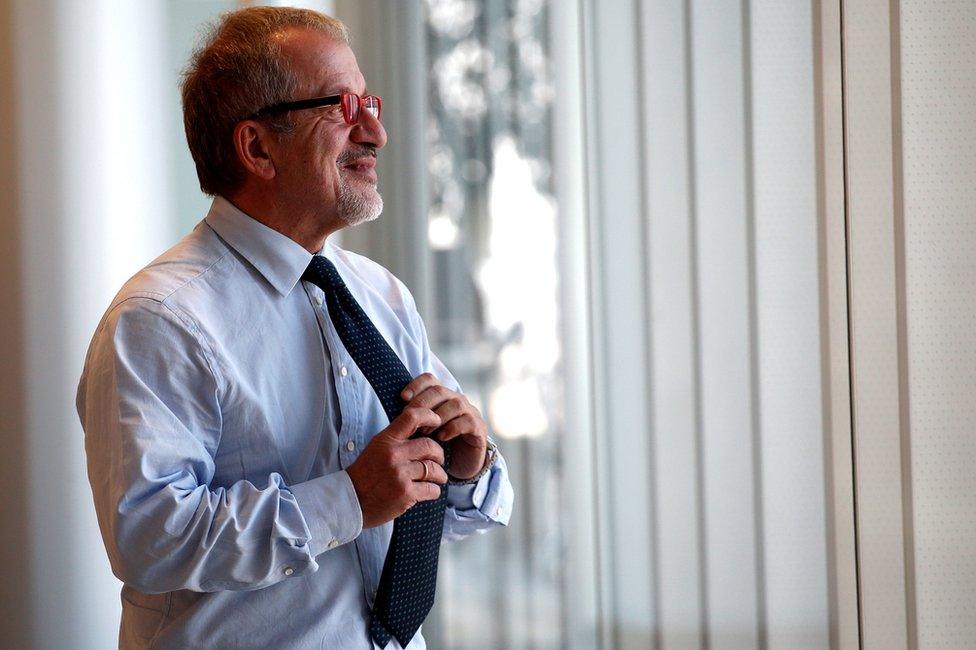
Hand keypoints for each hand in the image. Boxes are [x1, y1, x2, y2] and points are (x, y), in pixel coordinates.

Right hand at [346, 406, 448, 528]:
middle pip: (430, 446)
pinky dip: (434, 490)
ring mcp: (400, 475)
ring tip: (438, 477)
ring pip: (434, 469)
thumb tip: (420, 432)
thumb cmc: (364, 475)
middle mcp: (394, 455)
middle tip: (439, 460)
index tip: (437, 421)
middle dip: (439, 454)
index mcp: (386, 441)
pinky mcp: (405, 494)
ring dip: (440, 475)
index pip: (412, 417)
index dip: (429, 416)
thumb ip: (396, 440)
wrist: (349, 501)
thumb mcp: (375, 449)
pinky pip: (432, 489)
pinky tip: (430, 491)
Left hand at [400, 373, 488, 480]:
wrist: (459, 466)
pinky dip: (452, 427)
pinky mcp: (479, 428)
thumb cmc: (437, 446)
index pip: (430, 379)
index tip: (403, 397)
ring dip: (438, 416)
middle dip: (422, 403)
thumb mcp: (422, 430)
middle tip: (411, 418)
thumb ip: (412, 419)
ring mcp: (470, 412)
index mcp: (442, 396)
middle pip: (439, 390)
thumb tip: (394, 413)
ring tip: (425, 431)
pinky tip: (441, 437)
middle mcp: (457, 400)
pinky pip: (467, 421)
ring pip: (455, 404)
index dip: (416, 385)